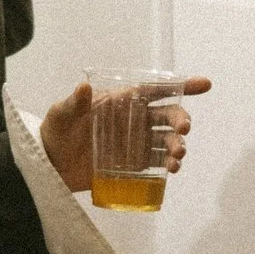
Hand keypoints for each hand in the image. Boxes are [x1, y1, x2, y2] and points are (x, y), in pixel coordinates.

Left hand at [40, 75, 212, 194]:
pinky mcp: (135, 164)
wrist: (50, 165)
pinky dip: (170, 164)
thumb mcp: (61, 115)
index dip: (181, 85)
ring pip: (168, 140)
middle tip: (184, 129)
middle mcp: (135, 120)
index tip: (204, 84)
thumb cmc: (55, 133)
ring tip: (177, 156)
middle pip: (168, 116)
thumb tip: (83, 86)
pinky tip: (172, 169)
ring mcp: (137, 142)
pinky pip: (159, 162)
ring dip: (178, 145)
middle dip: (181, 120)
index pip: (156, 90)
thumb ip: (73, 103)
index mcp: (122, 101)